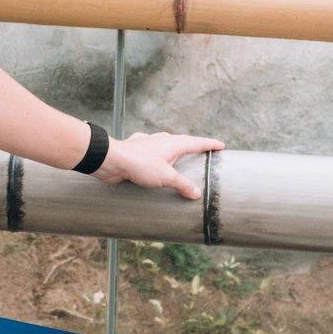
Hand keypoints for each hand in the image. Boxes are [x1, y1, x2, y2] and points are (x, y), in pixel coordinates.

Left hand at [92, 131, 223, 197]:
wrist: (111, 160)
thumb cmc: (139, 164)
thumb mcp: (166, 177)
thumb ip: (183, 184)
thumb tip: (197, 193)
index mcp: (172, 144)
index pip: (196, 142)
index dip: (209, 144)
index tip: (221, 145)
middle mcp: (161, 140)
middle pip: (182, 142)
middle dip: (193, 146)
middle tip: (202, 151)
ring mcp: (148, 144)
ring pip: (165, 144)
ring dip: (173, 149)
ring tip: (179, 157)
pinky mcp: (136, 151)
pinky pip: (150, 151)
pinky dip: (156, 154)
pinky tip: (153, 159)